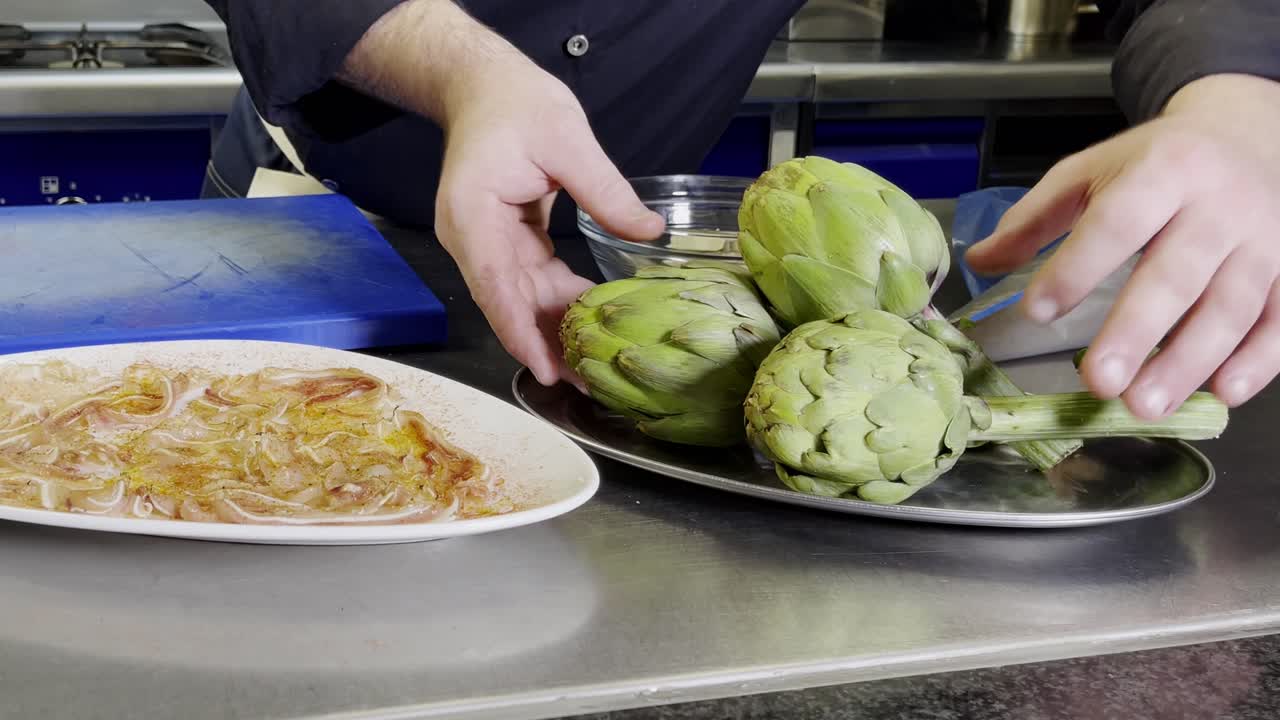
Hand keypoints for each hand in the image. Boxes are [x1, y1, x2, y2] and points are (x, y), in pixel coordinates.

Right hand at [339, 0, 664, 386]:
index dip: (518, 332)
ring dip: (554, 331)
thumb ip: (605, 188)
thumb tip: (650, 233)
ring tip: (593, 368)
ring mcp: (486, 244)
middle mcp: (472, 239)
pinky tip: (591, 322)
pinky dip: (559, 303)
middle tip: (587, 385)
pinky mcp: (506, 243)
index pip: (494, 286)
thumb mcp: (567, 137)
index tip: (543, 370)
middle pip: (507, 305)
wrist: (486, 87)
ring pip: (521, 300)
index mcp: (472, 215)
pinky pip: (533, 282)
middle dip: (543, 345)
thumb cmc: (517, 104)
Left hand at [966, 74, 1279, 418]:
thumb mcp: (1089, 172)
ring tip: (1145, 405)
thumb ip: (1033, 219)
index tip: (1039, 310)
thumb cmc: (1156, 162)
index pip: (1116, 223)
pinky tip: (1224, 392)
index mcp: (1161, 171)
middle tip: (1098, 382)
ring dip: (1188, 361)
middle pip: (1176, 275)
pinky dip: (1258, 359)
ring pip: (1230, 306)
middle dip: (1136, 332)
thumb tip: (979, 261)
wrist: (1249, 133)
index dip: (1077, 267)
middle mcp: (1217, 205)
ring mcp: (1262, 239)